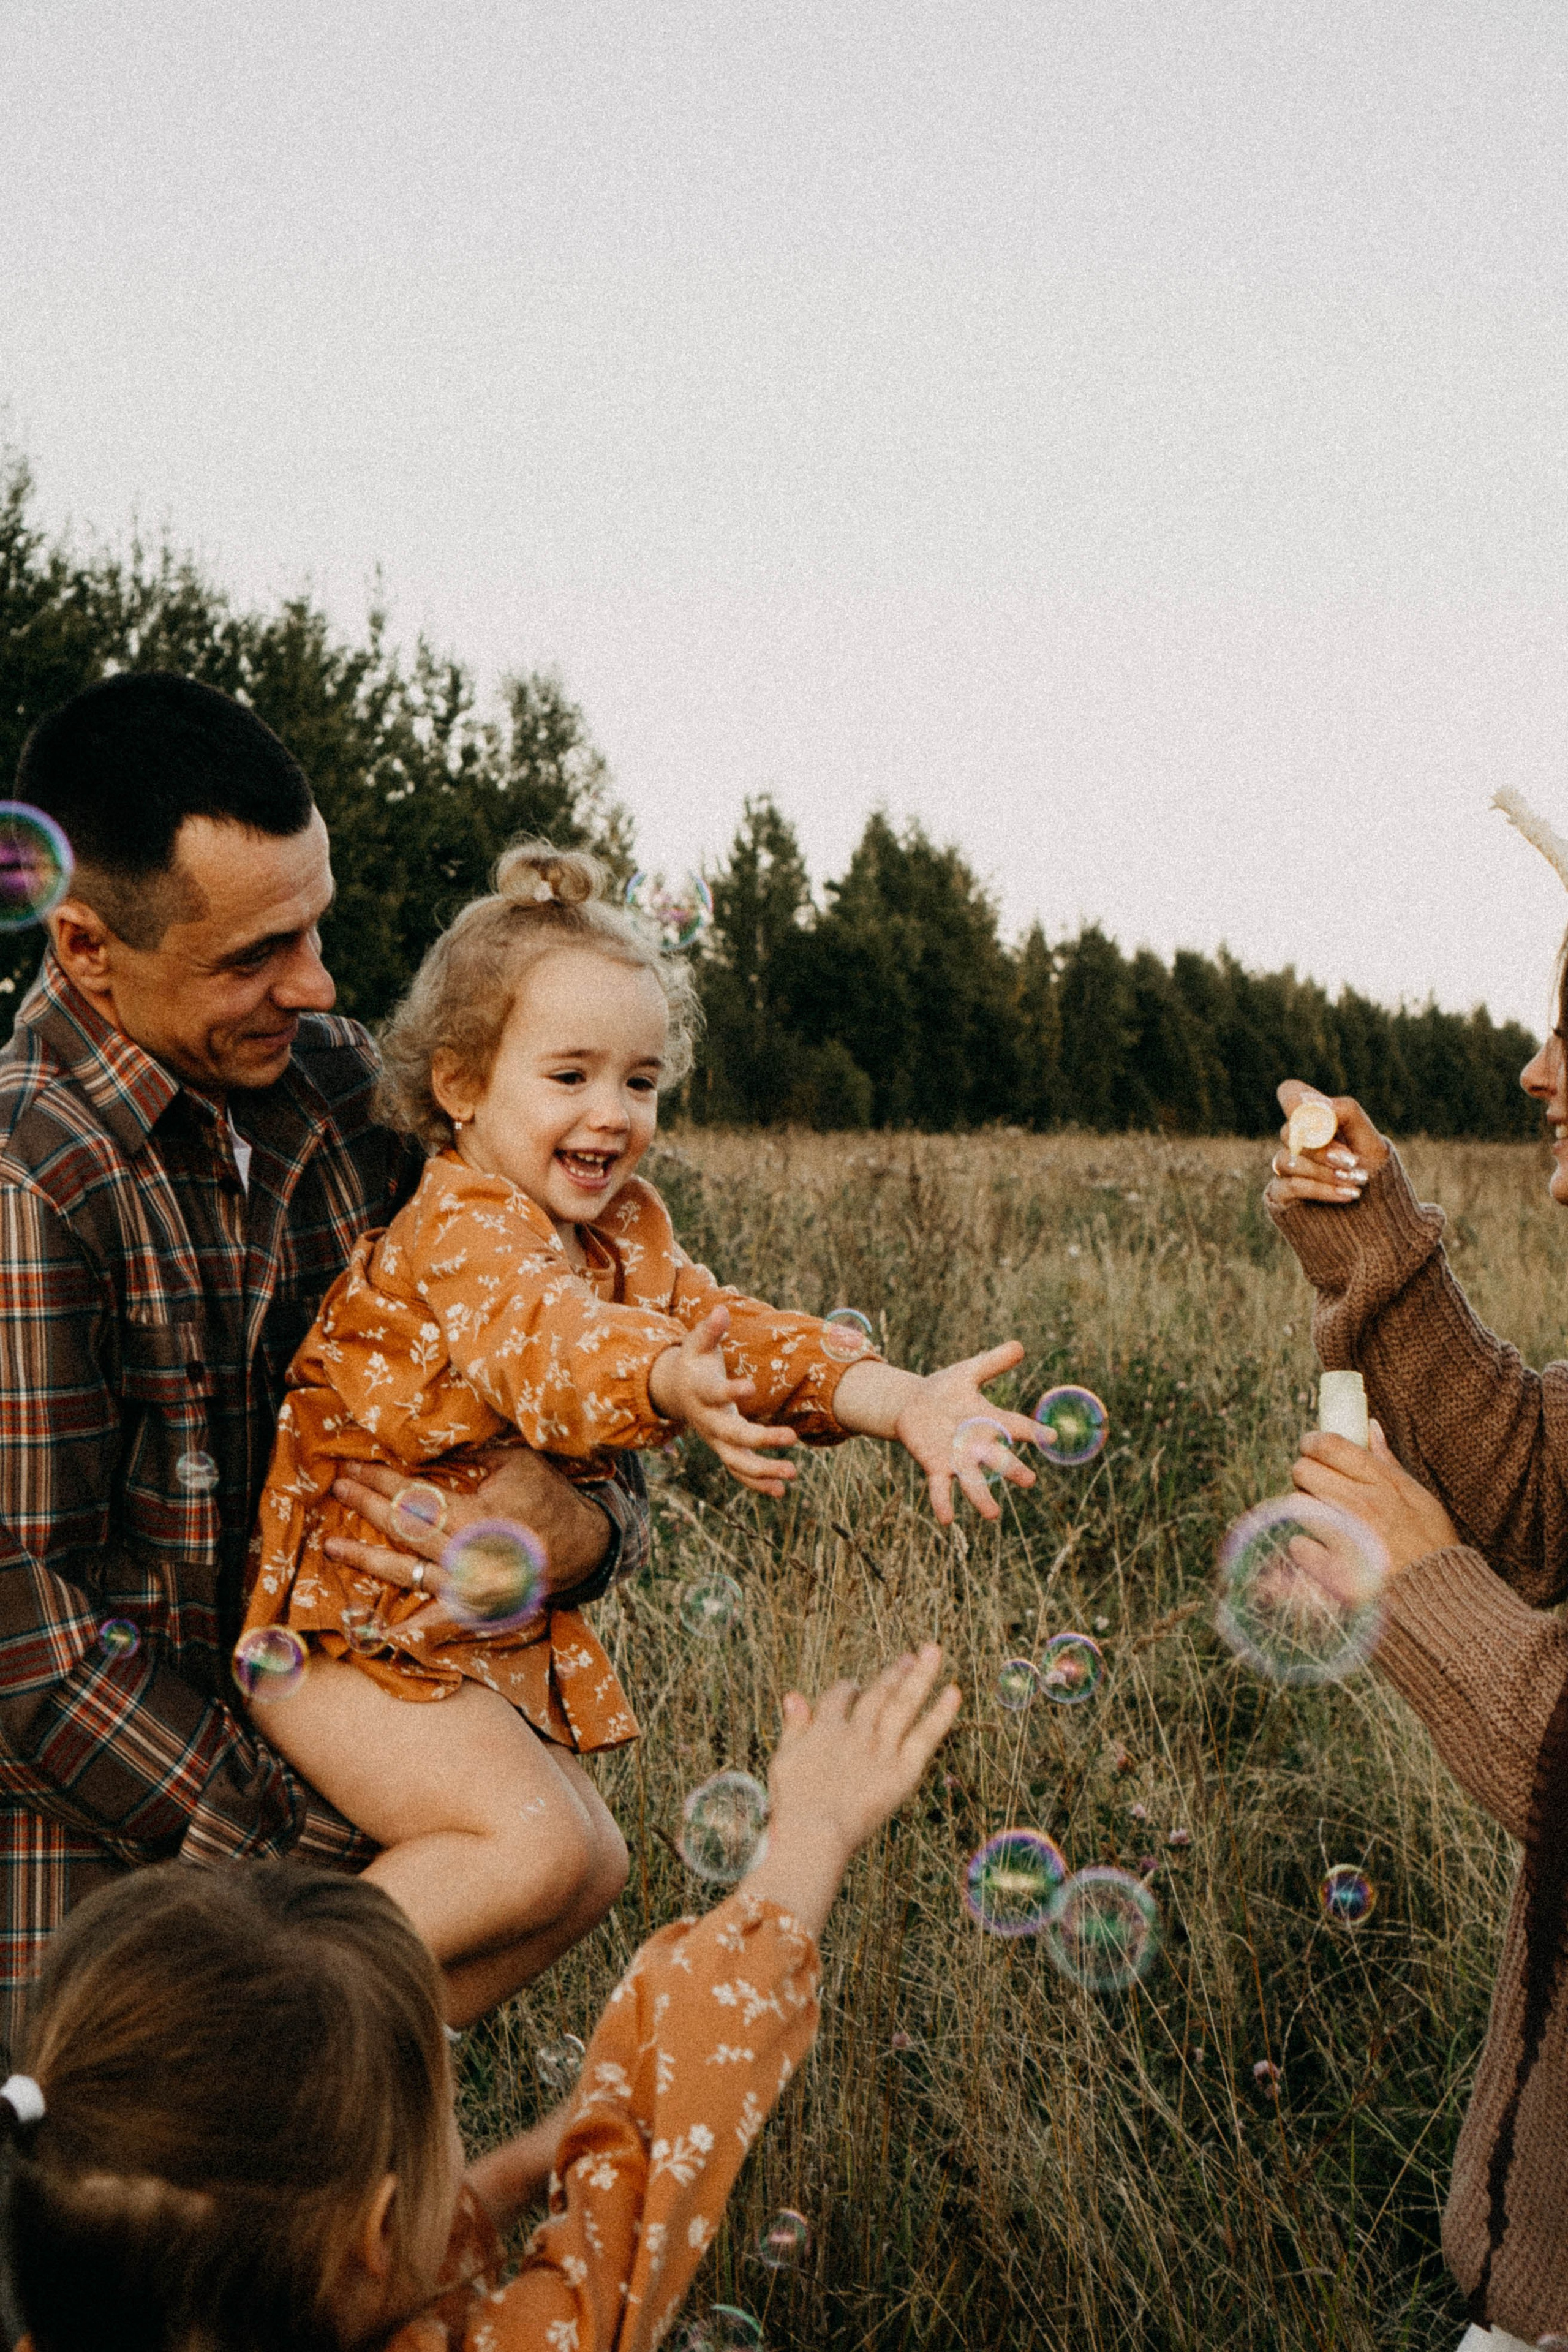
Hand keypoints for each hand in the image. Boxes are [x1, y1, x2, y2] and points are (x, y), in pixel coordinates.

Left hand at [322, 1444, 609, 1596]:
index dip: (380, 1479)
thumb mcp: (516, 1462)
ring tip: (333, 1545)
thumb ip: (471, 1455)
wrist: (586, 1547)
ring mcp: (471, 1588)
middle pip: (405, 1530)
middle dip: (366, 1506)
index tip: (353, 1466)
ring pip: (409, 1573)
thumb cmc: (548, 1497)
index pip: (415, 1496)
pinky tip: (376, 1627)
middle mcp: (469, 1558)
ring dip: (367, 1559)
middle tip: (337, 1488)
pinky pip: (436, 1616)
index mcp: (478, 1519)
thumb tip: (424, 1441)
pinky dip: (408, 1623)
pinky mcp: (477, 1608)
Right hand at [647, 1307, 798, 1495]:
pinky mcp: (723, 1449)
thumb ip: (710, 1330)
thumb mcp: (697, 1343)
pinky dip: (756, 1483)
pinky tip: (780, 1491)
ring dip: (762, 1471)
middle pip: (731, 1435)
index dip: (731, 1391)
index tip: (751, 1387)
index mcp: (701, 1392)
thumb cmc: (694, 1361)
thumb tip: (721, 1310)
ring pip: (735, 1461)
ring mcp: (714, 1439)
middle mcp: (707, 1421)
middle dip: (760, 1439)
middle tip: (791, 1438)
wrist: (676, 1390)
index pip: (715, 1394)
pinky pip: (738, 1471)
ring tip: (792, 1474)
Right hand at [742, 1645, 961, 1935]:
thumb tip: (793, 1694)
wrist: (814, 1833)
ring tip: (932, 1653)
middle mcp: (856, 1732)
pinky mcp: (902, 1770)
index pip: (838, 1696)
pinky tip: (953, 1691)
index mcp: (825, 1728)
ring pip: (902, 1703)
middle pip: (878, 1694)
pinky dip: (940, 1714)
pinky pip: (925, 1735)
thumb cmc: (793, 1805)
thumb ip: (793, 1726)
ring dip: (918, 1676)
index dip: (847, 1688)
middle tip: (911, 1656)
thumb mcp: (784, 1759)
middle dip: (894, 1673)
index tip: (855, 1685)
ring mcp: (881, 1749)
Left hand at [835, 1341, 1039, 1522]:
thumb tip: (1020, 1346)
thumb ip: (993, 1362)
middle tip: (1029, 1481)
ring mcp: (957, 1459)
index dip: (1033, 1432)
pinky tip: (947, 1519)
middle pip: (999, 1459)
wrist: (913, 1406)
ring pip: (973, 1480)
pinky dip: (943, 1502)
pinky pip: (940, 1488)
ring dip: (982, 1497)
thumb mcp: (968, 1372)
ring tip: (992, 1515)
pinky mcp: (935, 1466)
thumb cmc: (946, 1390)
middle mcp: (978, 1445)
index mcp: (990, 1421)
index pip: (1015, 1427)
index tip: (1050, 1437)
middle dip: (1012, 1469)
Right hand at [1265, 1080, 1388, 1208]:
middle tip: (1351, 1160)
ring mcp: (1287, 1169)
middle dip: (1322, 1148)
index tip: (1324, 1119)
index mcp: (1317, 1121)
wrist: (1377, 1222)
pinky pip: (1290, 1185)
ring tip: (1356, 1181)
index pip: (1291, 1094)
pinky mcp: (1281, 1196)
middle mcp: (1297, 1142)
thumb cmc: (1375, 1178)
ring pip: (1288, 1161)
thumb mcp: (1371, 1142)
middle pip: (1289, 1132)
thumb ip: (1346, 1114)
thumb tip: (1315, 1104)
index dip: (1297, 1101)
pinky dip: (1321, 1189)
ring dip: (1325, 1171)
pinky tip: (1348, 1195)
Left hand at [1290, 1422, 1458, 1576]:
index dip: (1312, 1443)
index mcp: (1382, 1484)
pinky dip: (1306, 1548)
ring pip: (1297, 1504)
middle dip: (1305, 1475)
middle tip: (1317, 1487)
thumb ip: (1388, 1463)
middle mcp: (1361, 1505)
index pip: (1329, 1445)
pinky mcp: (1333, 1570)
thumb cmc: (1430, 1546)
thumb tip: (1370, 1427)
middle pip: (1303, 1470)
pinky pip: (1297, 1544)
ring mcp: (1345, 1537)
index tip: (1311, 1448)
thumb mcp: (1420, 1498)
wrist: (1438, 1600)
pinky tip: (1324, 1552)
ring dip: (1305, 1510)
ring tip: (1323, 1522)